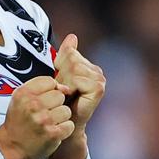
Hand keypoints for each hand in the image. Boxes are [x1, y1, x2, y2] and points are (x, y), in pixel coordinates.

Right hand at [0, 76, 75, 158]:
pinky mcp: (52, 134)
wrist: (12, 146)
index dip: (50, 90)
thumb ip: (41, 87)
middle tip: (46, 113)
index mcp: (24, 93)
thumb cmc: (18, 121)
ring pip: (66, 110)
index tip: (44, 99)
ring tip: (50, 123)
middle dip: (55, 104)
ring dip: (60, 118)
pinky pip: (69, 125)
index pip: (50, 81)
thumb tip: (65, 87)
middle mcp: (33, 105)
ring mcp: (44, 120)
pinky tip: (53, 131)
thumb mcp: (21, 98)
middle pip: (60, 95)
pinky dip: (64, 130)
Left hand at [48, 34, 105, 158]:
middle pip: (71, 58)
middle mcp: (97, 71)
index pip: (70, 52)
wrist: (65, 122)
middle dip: (61, 74)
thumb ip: (66, 55)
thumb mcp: (60, 74)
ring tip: (66, 93)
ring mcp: (99, 79)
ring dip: (64, 82)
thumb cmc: (61, 101)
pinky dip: (69, 87)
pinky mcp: (98, 88)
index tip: (59, 80)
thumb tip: (72, 36)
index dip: (59, 65)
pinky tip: (71, 96)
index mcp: (88, 66)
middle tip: (62, 89)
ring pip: (73, 67)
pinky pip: (77, 78)